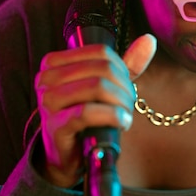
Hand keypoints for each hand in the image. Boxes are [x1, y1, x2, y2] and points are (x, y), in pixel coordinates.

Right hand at [34, 34, 156, 186]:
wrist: (66, 155)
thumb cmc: (84, 117)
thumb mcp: (104, 87)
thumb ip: (125, 64)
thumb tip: (149, 40)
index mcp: (54, 63)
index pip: (100, 52)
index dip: (121, 69)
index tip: (125, 87)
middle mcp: (46, 78)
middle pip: (101, 68)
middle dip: (123, 88)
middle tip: (128, 105)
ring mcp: (48, 101)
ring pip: (97, 87)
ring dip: (120, 102)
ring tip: (125, 115)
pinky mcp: (55, 124)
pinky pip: (87, 112)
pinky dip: (111, 115)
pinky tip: (121, 122)